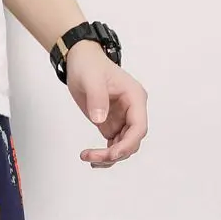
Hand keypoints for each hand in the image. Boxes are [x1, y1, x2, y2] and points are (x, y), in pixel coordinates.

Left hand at [66, 41, 147, 168]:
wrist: (81, 62)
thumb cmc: (89, 66)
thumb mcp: (91, 79)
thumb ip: (97, 98)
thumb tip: (100, 119)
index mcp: (135, 98)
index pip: (139, 127)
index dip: (128, 144)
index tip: (111, 154)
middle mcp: (132, 110)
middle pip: (132, 141)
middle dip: (114, 153)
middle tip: (91, 157)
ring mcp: (123, 119)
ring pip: (123, 146)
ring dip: (108, 156)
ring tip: (87, 157)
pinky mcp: (111, 124)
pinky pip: (113, 144)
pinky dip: (104, 154)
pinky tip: (91, 157)